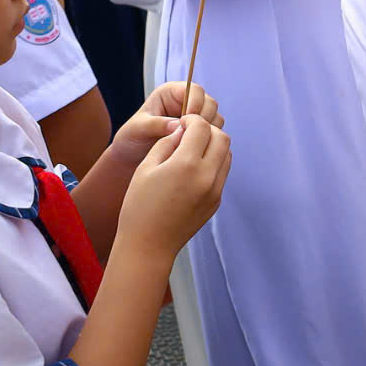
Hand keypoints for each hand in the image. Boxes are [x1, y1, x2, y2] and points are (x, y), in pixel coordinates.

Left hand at [108, 82, 223, 166]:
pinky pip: (214, 133)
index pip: (194, 90)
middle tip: (190, 135)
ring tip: (189, 143)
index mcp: (170, 93)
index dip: (195, 103)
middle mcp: (186, 102)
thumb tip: (178, 125)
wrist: (132, 156)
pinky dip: (208, 140)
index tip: (187, 120)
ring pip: (215, 118)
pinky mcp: (199, 132)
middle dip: (204, 119)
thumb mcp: (137, 129)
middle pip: (209, 103)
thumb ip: (156, 124)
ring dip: (207, 131)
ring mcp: (195, 117)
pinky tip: (194, 149)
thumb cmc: (131, 138)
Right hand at [119, 112, 230, 256]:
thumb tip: (183, 129)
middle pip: (222, 137)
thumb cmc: (139, 206)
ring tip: (193, 150)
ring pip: (227, 154)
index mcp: (186, 165)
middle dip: (207, 130)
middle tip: (190, 133)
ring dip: (214, 146)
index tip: (182, 122)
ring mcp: (215, 190)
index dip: (192, 119)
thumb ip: (167, 143)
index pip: (202, 127)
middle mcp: (207, 176)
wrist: (148, 245)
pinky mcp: (216, 201)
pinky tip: (194, 168)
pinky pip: (223, 172)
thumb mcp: (145, 168)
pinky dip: (214, 163)